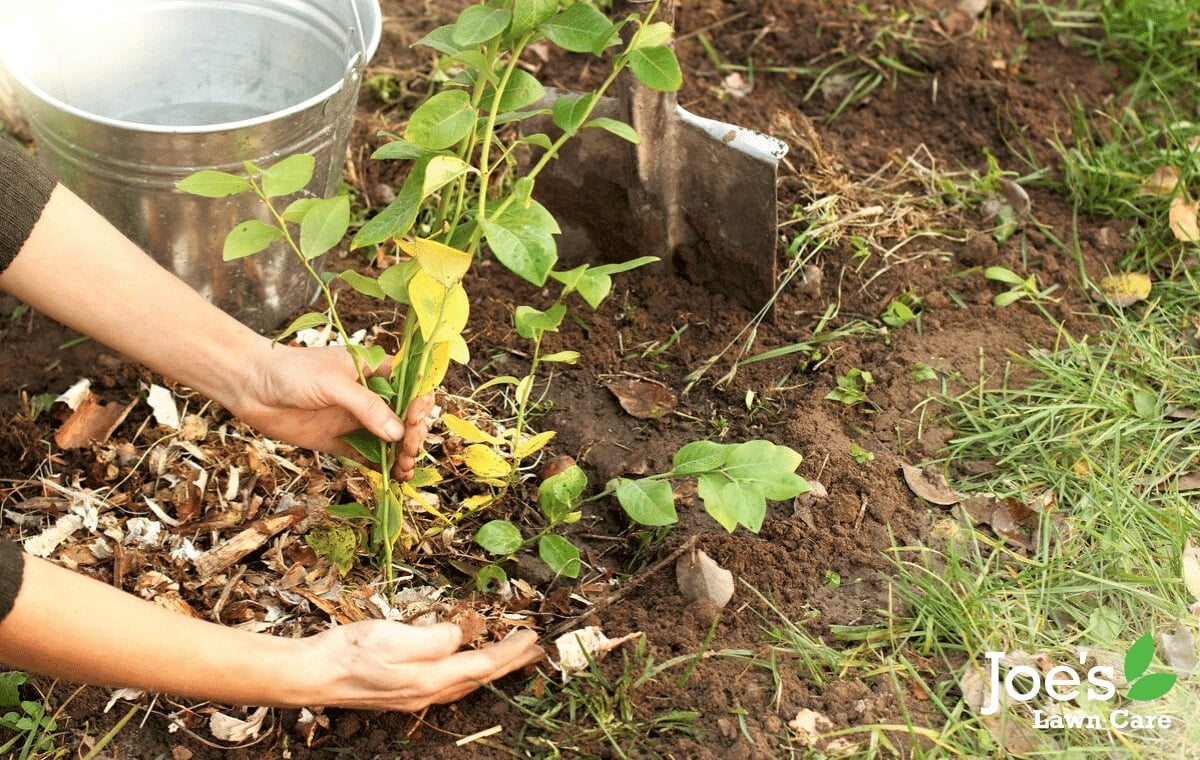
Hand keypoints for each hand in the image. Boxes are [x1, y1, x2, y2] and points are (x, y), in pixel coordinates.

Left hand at [225, 344, 434, 480]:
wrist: (249, 387)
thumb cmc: (291, 372)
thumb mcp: (333, 384)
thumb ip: (366, 407)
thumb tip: (398, 434)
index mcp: (376, 371)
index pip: (412, 386)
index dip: (420, 404)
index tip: (416, 419)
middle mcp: (372, 396)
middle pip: (406, 418)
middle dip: (413, 435)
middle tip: (407, 451)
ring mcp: (357, 420)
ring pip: (391, 440)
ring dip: (402, 455)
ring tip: (403, 470)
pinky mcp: (341, 442)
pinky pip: (369, 456)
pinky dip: (382, 468)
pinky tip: (392, 478)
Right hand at [308, 622, 543, 710]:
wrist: (312, 675)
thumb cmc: (349, 652)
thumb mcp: (395, 635)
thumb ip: (435, 637)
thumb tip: (464, 634)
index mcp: (429, 678)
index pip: (483, 665)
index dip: (511, 651)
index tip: (533, 636)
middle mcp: (427, 693)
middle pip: (481, 679)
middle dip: (511, 663)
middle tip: (537, 651)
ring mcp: (415, 696)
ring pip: (466, 683)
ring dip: (493, 669)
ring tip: (512, 657)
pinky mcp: (404, 693)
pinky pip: (449, 684)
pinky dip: (469, 673)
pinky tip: (466, 667)